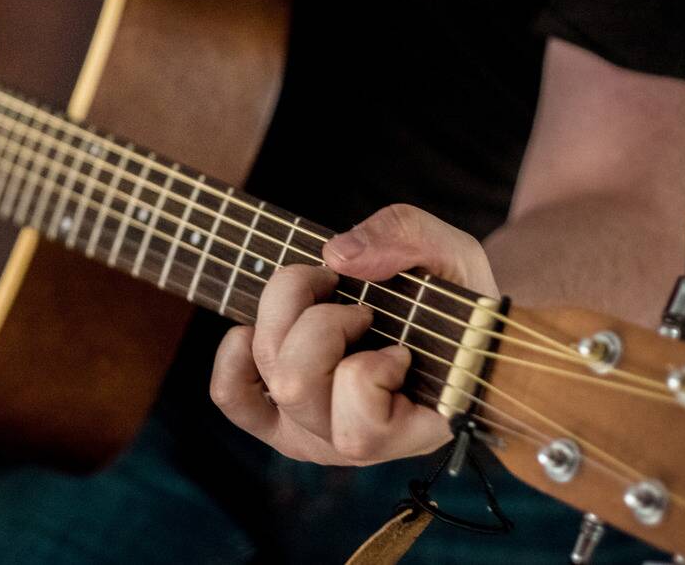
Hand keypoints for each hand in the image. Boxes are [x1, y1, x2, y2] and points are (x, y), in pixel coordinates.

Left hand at [209, 204, 497, 465]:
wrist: (438, 320)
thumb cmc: (452, 297)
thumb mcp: (452, 255)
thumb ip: (409, 240)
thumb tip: (337, 256)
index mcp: (411, 430)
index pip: (362, 427)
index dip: (372, 369)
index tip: (401, 345)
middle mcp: (354, 445)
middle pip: (296, 386)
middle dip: (322, 322)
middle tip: (359, 307)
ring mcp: (310, 432)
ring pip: (269, 377)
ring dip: (286, 318)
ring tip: (323, 298)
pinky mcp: (276, 416)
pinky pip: (231, 393)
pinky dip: (235, 353)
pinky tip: (262, 325)